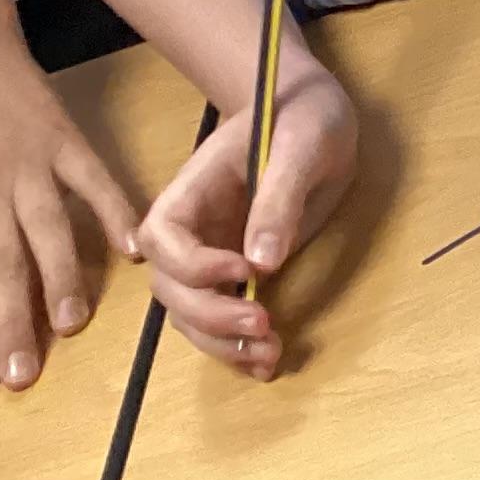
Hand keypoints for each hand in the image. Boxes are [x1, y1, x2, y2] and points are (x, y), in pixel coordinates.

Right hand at [134, 73, 355, 379]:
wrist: (316, 119)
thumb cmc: (303, 117)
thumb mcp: (301, 144)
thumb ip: (279, 199)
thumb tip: (262, 265)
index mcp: (191, 191)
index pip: (163, 239)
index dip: (194, 265)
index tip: (245, 271)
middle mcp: (192, 230)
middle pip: (172, 289)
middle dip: (211, 317)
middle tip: (263, 325)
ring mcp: (212, 256)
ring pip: (192, 315)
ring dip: (223, 345)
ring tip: (269, 356)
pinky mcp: (238, 276)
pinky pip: (221, 321)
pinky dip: (238, 349)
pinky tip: (266, 362)